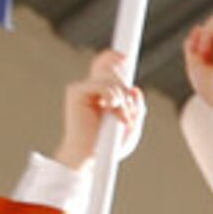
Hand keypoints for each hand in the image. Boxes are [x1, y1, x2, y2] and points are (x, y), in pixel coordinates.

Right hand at [54, 50, 144, 169]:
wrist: (93, 157)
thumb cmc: (110, 146)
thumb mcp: (132, 125)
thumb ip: (136, 107)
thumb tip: (136, 89)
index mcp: (103, 94)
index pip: (106, 68)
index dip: (114, 58)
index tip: (124, 56)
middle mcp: (91, 88)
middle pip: (113, 72)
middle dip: (127, 92)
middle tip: (127, 112)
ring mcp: (82, 89)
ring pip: (111, 80)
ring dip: (123, 101)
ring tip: (121, 118)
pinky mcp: (76, 92)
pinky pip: (102, 85)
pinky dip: (113, 98)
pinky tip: (112, 109)